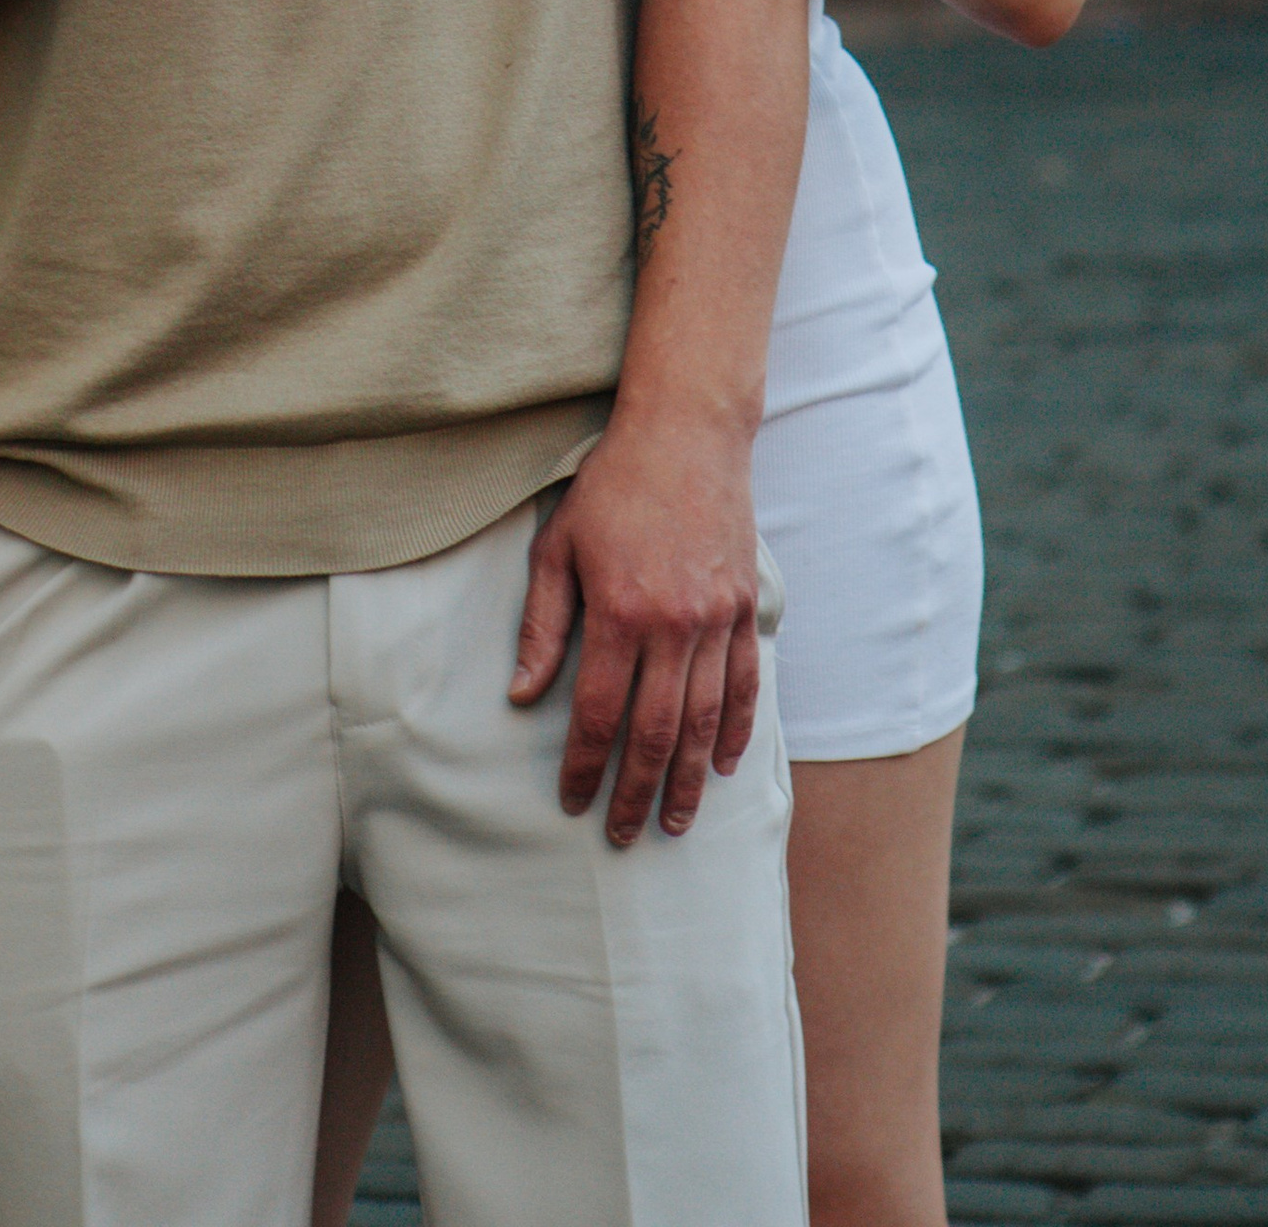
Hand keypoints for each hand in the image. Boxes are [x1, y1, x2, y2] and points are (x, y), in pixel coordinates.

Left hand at [510, 415, 765, 845]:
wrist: (687, 431)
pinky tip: (721, 766)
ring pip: (704, 721)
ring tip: (675, 822)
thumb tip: (522, 695)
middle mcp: (674, 624)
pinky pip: (745, 684)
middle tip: (623, 836)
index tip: (571, 801)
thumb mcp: (558, 546)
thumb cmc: (611, 486)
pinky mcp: (744, 607)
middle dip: (637, 792)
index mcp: (620, 612)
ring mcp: (717, 618)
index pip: (598, 713)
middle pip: (655, 732)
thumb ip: (543, 625)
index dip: (583, 765)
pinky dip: (735, 730)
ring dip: (687, 779)